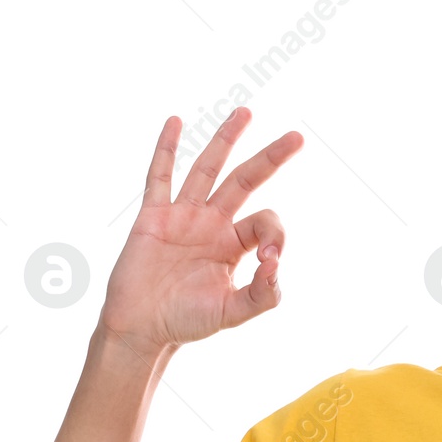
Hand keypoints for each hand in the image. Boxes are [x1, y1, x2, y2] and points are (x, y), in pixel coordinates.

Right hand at [99, 107, 302, 354]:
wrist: (143, 328)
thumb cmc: (189, 321)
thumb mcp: (234, 312)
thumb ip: (263, 294)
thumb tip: (276, 264)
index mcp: (237, 244)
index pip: (266, 222)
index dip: (275, 235)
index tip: (269, 260)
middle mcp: (214, 223)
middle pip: (247, 180)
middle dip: (271, 158)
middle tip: (297, 137)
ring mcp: (184, 216)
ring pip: (208, 169)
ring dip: (226, 140)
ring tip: (245, 112)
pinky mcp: (153, 216)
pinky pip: (159, 176)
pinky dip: (166, 149)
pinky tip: (175, 121)